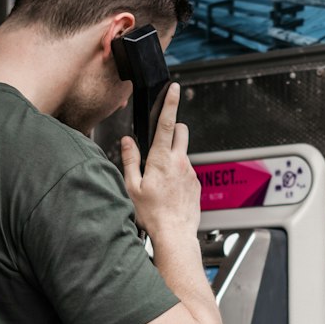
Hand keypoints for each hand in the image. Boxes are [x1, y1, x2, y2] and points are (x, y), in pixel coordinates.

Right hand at [121, 83, 200, 240]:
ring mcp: (191, 172)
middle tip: (161, 141)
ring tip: (160, 178)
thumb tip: (127, 141)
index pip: (168, 123)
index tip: (174, 88)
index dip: (170, 103)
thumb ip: (130, 160)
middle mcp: (180, 162)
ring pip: (183, 152)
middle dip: (173, 128)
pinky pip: (187, 169)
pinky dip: (178, 172)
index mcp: (162, 160)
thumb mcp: (132, 187)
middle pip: (182, 130)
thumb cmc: (152, 215)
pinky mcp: (197, 183)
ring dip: (173, 155)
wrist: (175, 235)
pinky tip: (169, 190)